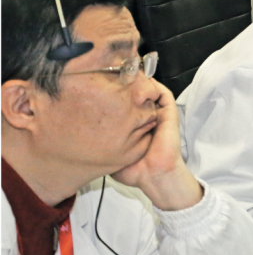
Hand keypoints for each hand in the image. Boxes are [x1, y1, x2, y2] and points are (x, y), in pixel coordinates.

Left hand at [112, 81, 202, 211]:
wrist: (153, 175)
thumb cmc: (134, 171)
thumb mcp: (111, 157)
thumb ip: (101, 146)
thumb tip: (81, 139)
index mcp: (136, 126)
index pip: (128, 105)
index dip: (118, 96)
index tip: (103, 90)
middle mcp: (148, 118)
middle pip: (140, 95)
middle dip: (129, 86)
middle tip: (114, 79)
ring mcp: (159, 114)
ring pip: (152, 91)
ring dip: (142, 83)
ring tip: (128, 78)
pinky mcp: (169, 113)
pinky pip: (164, 94)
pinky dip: (154, 87)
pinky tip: (141, 86)